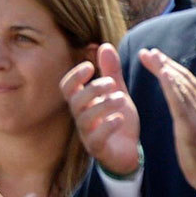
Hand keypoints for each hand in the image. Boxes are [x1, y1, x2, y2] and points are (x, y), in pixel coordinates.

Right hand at [60, 43, 141, 176]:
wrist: (129, 151)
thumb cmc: (118, 121)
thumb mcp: (117, 92)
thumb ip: (111, 71)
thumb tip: (104, 45)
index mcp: (83, 102)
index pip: (67, 87)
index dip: (75, 76)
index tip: (90, 67)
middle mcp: (81, 117)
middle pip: (75, 100)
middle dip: (93, 89)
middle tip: (112, 83)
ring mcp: (87, 134)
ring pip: (85, 118)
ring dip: (103, 105)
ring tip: (122, 99)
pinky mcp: (98, 149)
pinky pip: (96, 138)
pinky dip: (107, 126)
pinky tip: (120, 119)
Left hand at [141, 49, 195, 196]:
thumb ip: (191, 115)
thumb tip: (181, 104)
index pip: (187, 81)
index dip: (171, 67)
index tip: (156, 57)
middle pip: (182, 78)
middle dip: (165, 63)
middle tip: (148, 52)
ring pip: (181, 85)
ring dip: (165, 68)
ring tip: (150, 56)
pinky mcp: (191, 126)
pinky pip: (179, 101)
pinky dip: (171, 85)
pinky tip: (163, 73)